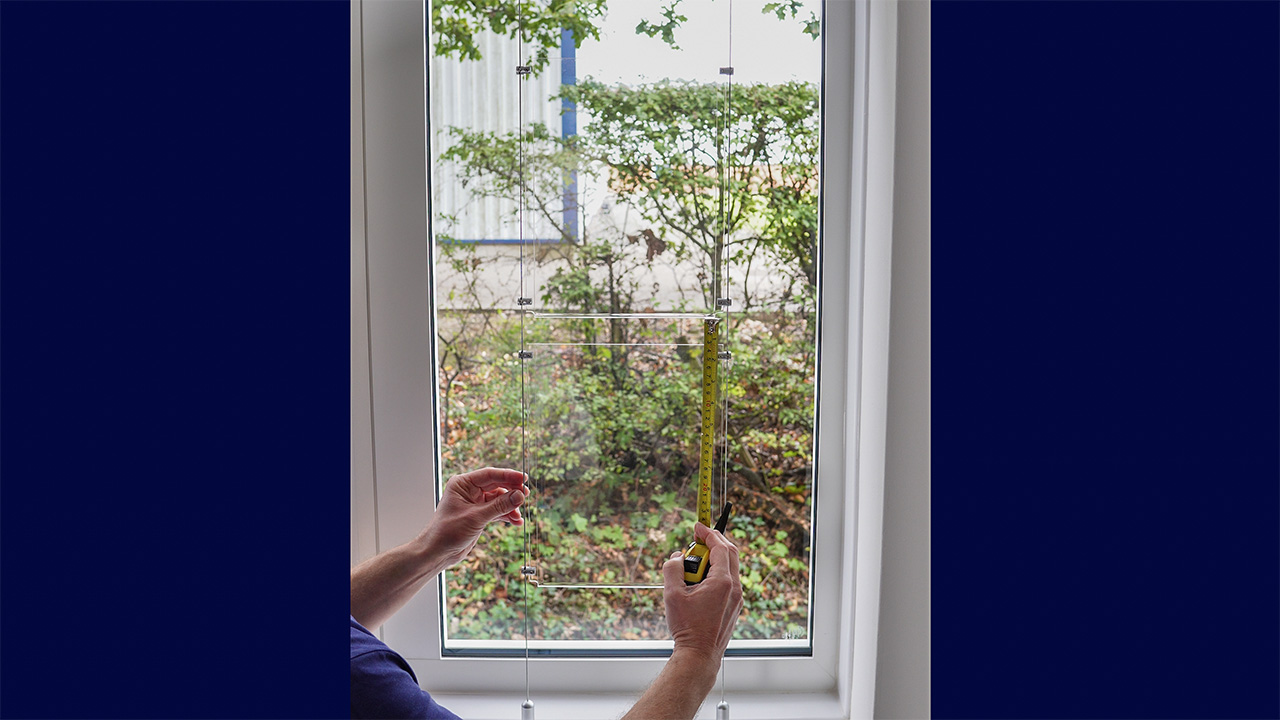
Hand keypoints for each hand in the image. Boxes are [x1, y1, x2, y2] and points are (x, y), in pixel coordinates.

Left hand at [416, 467, 528, 569]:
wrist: (438, 552)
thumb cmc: (447, 532)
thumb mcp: (476, 518)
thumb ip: (499, 506)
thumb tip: (519, 496)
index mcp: (462, 484)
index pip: (490, 474)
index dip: (508, 476)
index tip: (524, 479)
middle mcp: (469, 491)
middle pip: (497, 485)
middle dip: (511, 492)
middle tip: (525, 495)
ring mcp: (475, 503)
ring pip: (499, 499)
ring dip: (510, 506)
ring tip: (519, 515)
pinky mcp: (479, 515)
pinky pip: (497, 510)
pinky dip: (507, 515)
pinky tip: (516, 521)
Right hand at [661, 521, 743, 660]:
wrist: (699, 655)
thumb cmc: (687, 627)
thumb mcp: (672, 593)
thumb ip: (672, 569)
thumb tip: (677, 557)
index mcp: (722, 582)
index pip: (720, 546)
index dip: (708, 533)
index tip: (698, 526)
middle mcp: (734, 588)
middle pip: (730, 553)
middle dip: (713, 542)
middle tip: (696, 541)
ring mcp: (736, 597)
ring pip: (729, 567)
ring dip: (713, 559)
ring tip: (691, 568)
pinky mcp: (734, 605)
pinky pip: (728, 580)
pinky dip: (716, 573)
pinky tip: (698, 582)